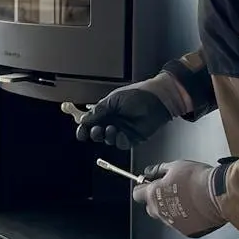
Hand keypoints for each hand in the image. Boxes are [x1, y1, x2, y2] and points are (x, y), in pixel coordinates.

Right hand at [73, 71, 191, 148]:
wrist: (157, 99)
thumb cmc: (137, 94)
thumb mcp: (113, 100)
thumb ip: (98, 111)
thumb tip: (84, 120)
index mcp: (107, 110)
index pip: (91, 122)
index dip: (85, 128)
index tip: (81, 133)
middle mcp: (113, 121)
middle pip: (98, 133)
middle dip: (94, 134)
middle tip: (95, 131)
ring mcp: (123, 129)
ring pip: (109, 139)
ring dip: (107, 136)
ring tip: (112, 128)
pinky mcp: (133, 137)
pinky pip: (122, 144)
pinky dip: (119, 140)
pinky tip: (120, 134)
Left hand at [131, 159, 225, 237]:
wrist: (218, 194)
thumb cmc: (197, 179)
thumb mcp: (175, 166)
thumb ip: (159, 170)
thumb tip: (149, 172)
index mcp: (154, 195)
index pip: (137, 194)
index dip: (142, 188)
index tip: (149, 184)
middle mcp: (160, 212)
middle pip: (151, 208)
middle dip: (157, 201)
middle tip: (171, 191)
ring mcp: (173, 224)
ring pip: (167, 217)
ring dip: (173, 209)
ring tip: (188, 199)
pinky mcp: (188, 232)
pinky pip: (182, 225)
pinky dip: (187, 218)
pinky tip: (196, 209)